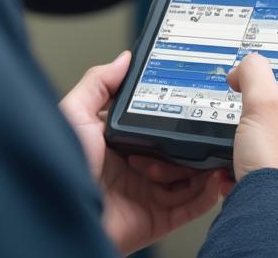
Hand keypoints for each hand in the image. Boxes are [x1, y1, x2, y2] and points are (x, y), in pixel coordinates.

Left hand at [60, 51, 231, 255]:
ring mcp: (148, 192)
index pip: (157, 123)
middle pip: (178, 148)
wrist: (63, 217)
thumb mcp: (75, 114)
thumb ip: (98, 83)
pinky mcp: (158, 217)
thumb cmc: (63, 169)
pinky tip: (214, 177)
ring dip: (201, 164)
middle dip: (192, 139)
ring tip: (208, 152)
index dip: (175, 113)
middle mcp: (136, 166)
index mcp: (121, 141)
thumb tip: (123, 59)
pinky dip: (208, 193)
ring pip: (190, 175)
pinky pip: (192, 206)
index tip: (193, 99)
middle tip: (202, 128)